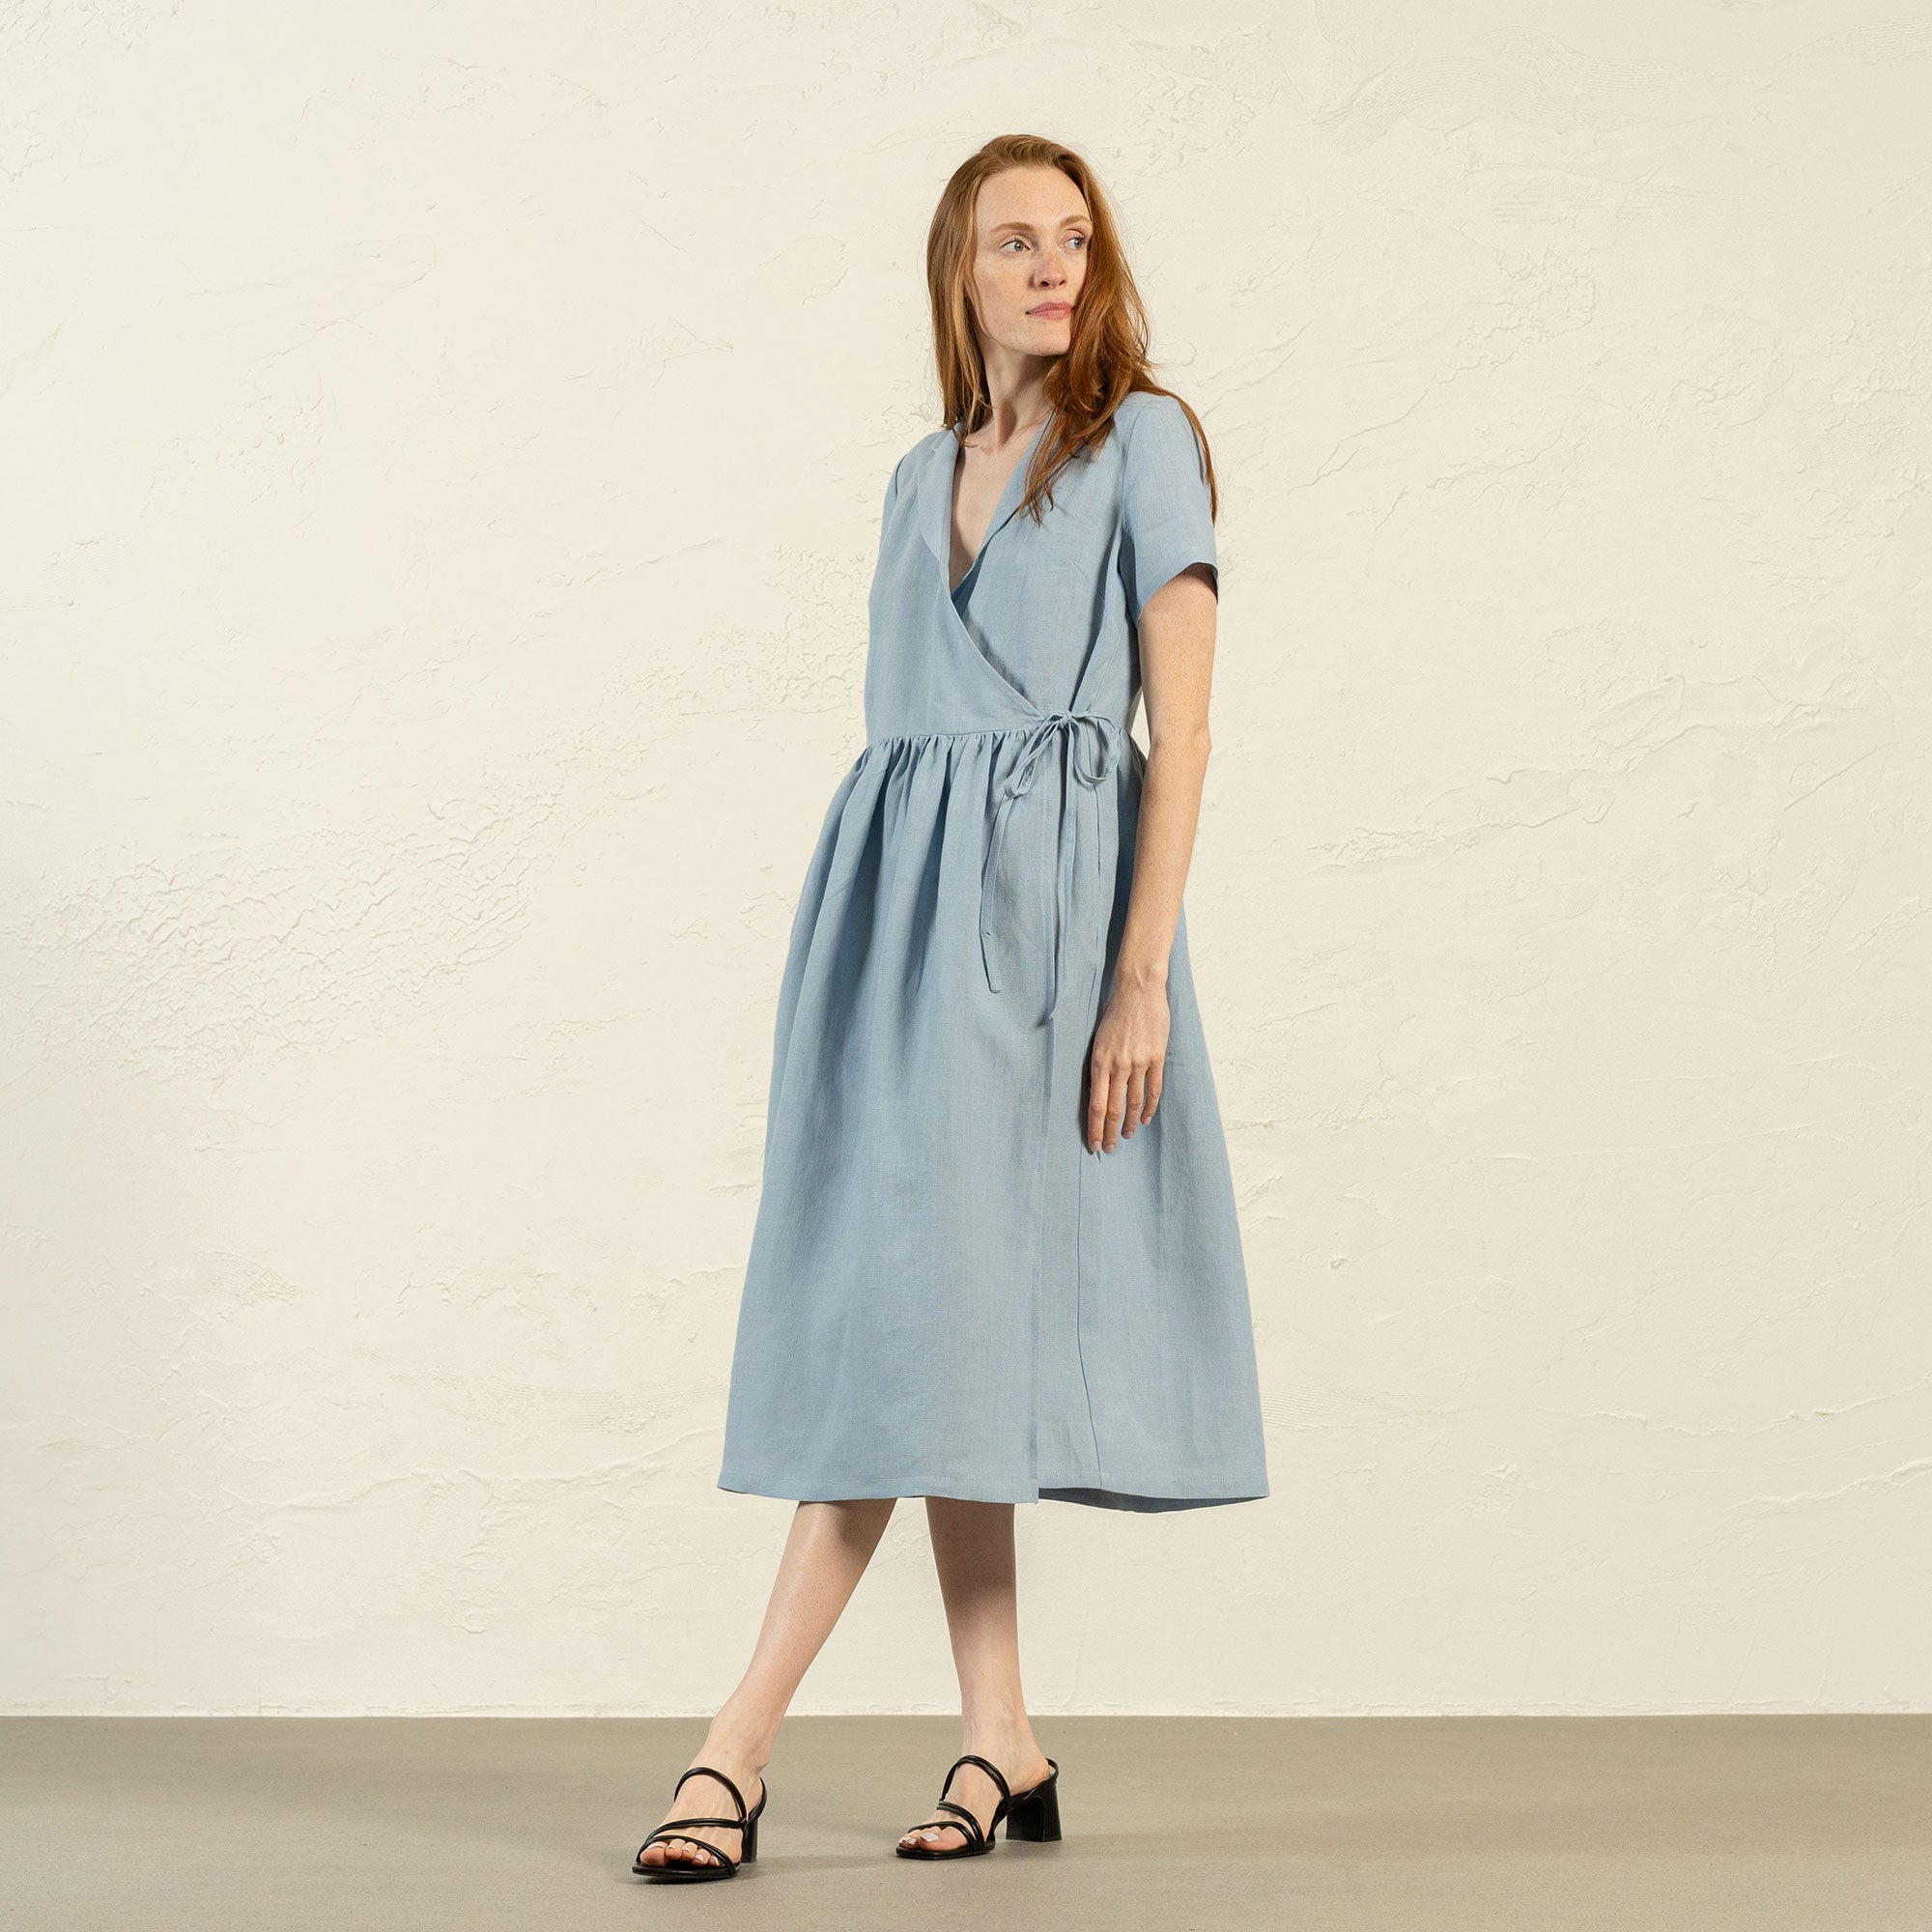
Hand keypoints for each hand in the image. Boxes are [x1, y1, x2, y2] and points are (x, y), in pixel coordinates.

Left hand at [1085, 976, 1168, 1151]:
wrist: (1138, 990)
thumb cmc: (1115, 1014)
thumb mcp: (1098, 1040)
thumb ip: (1099, 1067)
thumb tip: (1097, 1092)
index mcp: (1099, 1061)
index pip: (1097, 1104)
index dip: (1095, 1127)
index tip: (1094, 1144)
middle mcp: (1118, 1065)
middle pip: (1114, 1109)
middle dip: (1110, 1132)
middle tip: (1109, 1149)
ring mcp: (1139, 1063)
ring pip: (1134, 1103)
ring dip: (1130, 1124)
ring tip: (1126, 1136)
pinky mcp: (1156, 1058)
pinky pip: (1153, 1089)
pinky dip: (1149, 1107)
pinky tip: (1144, 1119)